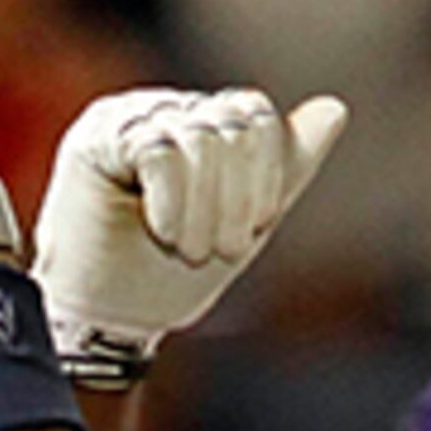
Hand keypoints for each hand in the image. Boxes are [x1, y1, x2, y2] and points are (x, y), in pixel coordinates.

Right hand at [32, 86, 345, 384]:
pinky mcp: (95, 138)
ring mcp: (127, 119)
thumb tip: (335, 109)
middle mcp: (165, 111)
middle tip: (220, 251)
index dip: (267, 170)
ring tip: (188, 250)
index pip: (253, 112)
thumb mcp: (245, 222)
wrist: (106, 321)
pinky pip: (157, 150)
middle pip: (231, 123)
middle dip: (237, 197)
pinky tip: (163, 231)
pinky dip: (172, 200)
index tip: (257, 227)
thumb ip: (287, 167)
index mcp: (201, 124)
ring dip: (204, 207)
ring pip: (198, 137)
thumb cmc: (168, 275)